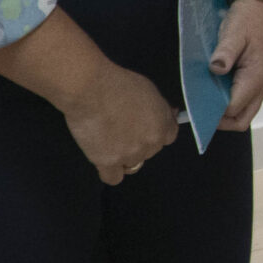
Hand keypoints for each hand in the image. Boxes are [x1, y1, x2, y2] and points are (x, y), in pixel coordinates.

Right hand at [59, 63, 177, 184]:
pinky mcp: (108, 162)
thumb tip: (170, 114)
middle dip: (138, 142)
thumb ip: (160, 108)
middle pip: (149, 151)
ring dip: (123, 155)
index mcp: (163, 125)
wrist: (91, 89)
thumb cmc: (118, 84)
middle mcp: (151, 143)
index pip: (168, 137)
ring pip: (132, 164)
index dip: (155, 131)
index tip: (145, 127)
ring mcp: (130, 154)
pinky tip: (104, 159)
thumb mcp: (149, 90)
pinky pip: (113, 178)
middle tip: (121, 127)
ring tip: (108, 138)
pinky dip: (110, 171)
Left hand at [210, 0, 262, 131]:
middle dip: (221, 122)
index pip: (233, 109)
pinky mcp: (258, 76)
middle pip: (242, 119)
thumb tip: (215, 70)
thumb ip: (225, 53)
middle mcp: (262, 84)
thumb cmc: (250, 17)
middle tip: (200, 111)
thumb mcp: (234, 32)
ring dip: (226, 113)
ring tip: (206, 102)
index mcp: (256, 77)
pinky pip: (246, 99)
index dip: (213, 113)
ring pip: (245, 111)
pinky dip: (231, 102)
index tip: (193, 108)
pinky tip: (216, 91)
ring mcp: (262, 82)